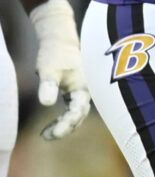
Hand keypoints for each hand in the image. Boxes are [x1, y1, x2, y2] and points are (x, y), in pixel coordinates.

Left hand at [29, 0, 89, 139]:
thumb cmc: (55, 53)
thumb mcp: (49, 69)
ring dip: (65, 125)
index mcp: (84, 88)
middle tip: (45, 136)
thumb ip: (48, 85)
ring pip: (78, 114)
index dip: (65, 125)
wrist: (60, 40)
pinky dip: (66, 118)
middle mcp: (87, 91)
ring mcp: (83, 91)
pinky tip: (54, 123)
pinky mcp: (77, 91)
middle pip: (79, 116)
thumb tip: (46, 103)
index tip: (50, 135)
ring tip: (47, 133)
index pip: (76, 113)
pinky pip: (75, 109)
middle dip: (65, 128)